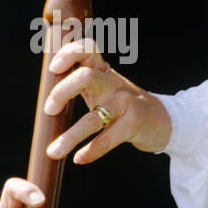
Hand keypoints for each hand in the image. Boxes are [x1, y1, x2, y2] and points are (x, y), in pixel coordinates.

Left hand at [43, 38, 171, 164]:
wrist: (163, 120)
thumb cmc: (123, 104)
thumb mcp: (105, 86)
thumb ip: (82, 83)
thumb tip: (45, 97)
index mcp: (103, 71)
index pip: (88, 49)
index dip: (68, 53)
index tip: (53, 69)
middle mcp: (112, 83)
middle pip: (85, 78)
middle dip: (62, 92)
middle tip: (49, 111)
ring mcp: (124, 103)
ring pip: (92, 118)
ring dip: (70, 137)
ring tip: (53, 152)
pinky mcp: (133, 124)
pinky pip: (107, 139)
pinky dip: (91, 151)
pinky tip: (79, 159)